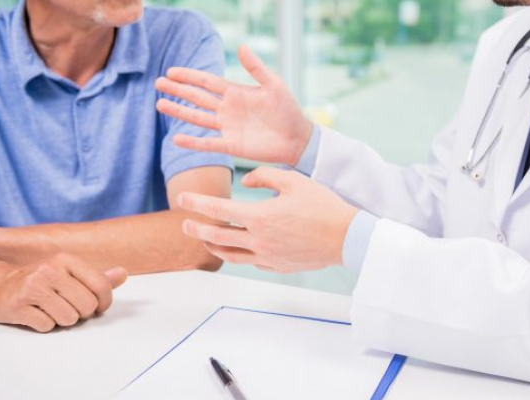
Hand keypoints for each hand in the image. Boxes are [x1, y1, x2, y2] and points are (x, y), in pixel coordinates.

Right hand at [0, 254, 127, 332]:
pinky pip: (48, 326)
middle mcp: (49, 270)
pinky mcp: (18, 306)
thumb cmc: (40, 280)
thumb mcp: (69, 273)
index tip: (98, 307)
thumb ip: (97, 277)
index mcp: (66, 260)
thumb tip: (123, 274)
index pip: (101, 286)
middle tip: (68, 307)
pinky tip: (36, 314)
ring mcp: (32, 288)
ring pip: (69, 318)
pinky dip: (45, 325)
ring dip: (63, 320)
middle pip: (87, 306)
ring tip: (51, 309)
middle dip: (81, 313)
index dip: (104, 303)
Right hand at [155, 45, 312, 165]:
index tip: (171, 71)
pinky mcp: (231, 145)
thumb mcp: (273, 85)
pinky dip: (192, 142)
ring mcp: (227, 127)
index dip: (189, 76)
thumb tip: (241, 47)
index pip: (207, 82)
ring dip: (179, 112)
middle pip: (197, 98)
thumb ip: (256, 68)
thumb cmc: (288, 110)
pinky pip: (208, 143)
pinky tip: (175, 138)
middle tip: (158, 82)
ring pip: (197, 118)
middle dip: (178, 90)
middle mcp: (227, 109)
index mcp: (235, 92)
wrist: (297, 138)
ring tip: (160, 104)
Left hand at [177, 167, 357, 272]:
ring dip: (213, 245)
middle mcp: (259, 240)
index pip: (218, 210)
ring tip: (205, 238)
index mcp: (260, 217)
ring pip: (230, 255)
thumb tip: (245, 182)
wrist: (346, 237)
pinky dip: (239, 254)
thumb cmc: (322, 206)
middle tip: (185, 223)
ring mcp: (267, 257)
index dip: (197, 203)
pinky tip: (238, 248)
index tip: (183, 199)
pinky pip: (250, 261)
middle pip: (217, 236)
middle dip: (196, 228)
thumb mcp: (293, 180)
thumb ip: (264, 176)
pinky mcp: (277, 266)